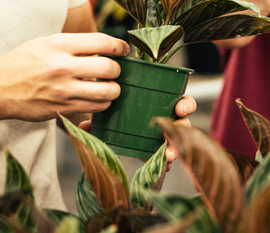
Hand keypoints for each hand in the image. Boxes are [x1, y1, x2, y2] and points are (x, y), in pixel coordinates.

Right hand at [0, 33, 129, 121]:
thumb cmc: (23, 62)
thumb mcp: (46, 43)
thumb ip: (74, 44)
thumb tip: (105, 47)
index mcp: (59, 45)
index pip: (102, 42)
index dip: (119, 46)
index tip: (123, 50)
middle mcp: (62, 66)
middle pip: (109, 68)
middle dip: (118, 70)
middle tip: (115, 71)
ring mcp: (62, 90)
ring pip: (107, 92)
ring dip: (114, 89)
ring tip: (110, 86)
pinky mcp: (62, 108)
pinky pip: (95, 108)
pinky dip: (102, 103)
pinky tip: (98, 98)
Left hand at [78, 95, 196, 169]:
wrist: (117, 128)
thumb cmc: (120, 115)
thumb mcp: (113, 113)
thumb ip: (101, 118)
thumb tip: (84, 125)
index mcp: (164, 104)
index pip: (183, 102)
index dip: (186, 106)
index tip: (179, 110)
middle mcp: (170, 120)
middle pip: (183, 124)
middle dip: (181, 132)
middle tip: (173, 136)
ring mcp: (169, 136)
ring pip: (180, 141)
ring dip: (176, 149)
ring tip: (168, 158)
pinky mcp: (164, 150)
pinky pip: (171, 156)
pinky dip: (169, 161)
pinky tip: (165, 167)